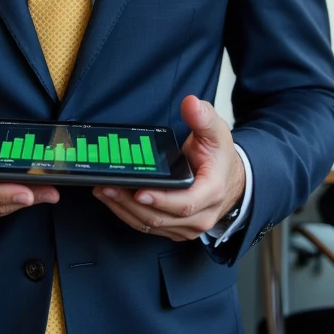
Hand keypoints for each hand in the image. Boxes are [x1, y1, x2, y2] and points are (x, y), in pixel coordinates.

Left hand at [92, 95, 244, 242]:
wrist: (229, 180)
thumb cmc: (219, 158)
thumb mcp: (216, 132)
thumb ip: (203, 117)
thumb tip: (190, 104)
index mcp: (211, 192)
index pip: (184, 203)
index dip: (160, 199)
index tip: (138, 191)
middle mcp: (200, 215)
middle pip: (161, 217)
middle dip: (130, 203)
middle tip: (107, 185)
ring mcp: (188, 227)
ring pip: (152, 225)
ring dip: (124, 209)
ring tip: (103, 190)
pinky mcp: (176, 230)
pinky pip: (149, 227)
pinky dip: (128, 215)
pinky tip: (113, 200)